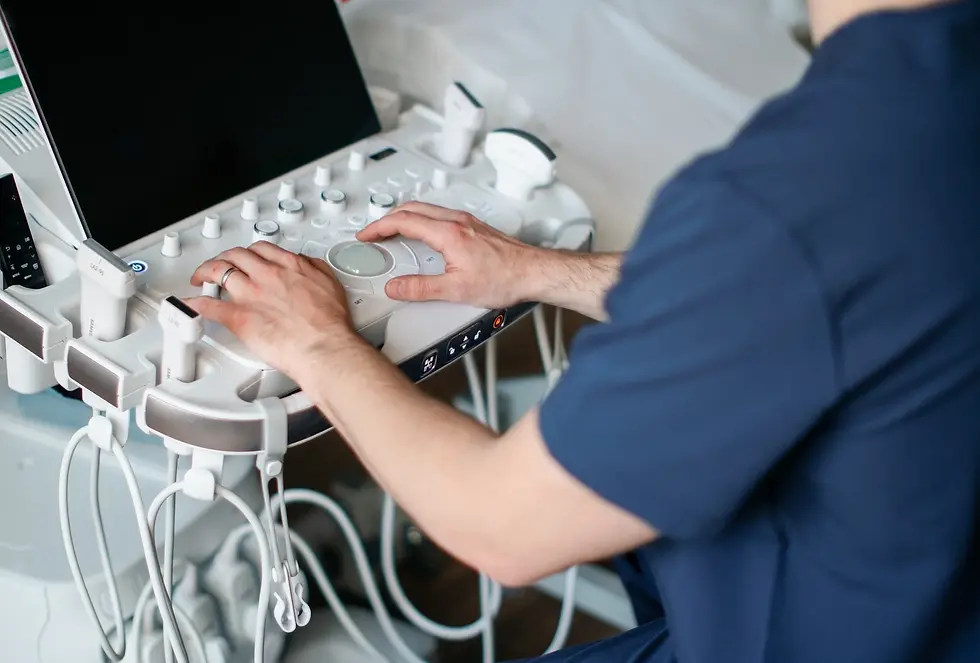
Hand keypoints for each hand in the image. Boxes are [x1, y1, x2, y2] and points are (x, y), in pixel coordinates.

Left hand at [185, 242, 356, 376]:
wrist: (323, 346)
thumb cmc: (329, 323)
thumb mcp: (330, 283)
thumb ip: (314, 268)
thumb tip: (306, 264)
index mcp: (288, 266)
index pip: (260, 249)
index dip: (249, 252)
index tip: (246, 258)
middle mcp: (266, 275)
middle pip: (235, 256)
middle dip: (224, 258)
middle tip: (220, 264)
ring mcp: (249, 295)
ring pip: (217, 272)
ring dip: (205, 272)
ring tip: (200, 278)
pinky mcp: (237, 317)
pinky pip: (208, 305)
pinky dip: (193, 303)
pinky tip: (188, 304)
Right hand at [355, 202, 540, 308]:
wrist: (533, 273)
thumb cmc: (505, 278)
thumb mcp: (456, 290)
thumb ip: (421, 288)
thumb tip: (397, 287)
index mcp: (448, 233)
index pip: (403, 221)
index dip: (379, 227)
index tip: (367, 235)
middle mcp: (457, 221)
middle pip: (412, 209)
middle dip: (387, 218)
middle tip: (374, 233)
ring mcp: (466, 221)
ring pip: (426, 209)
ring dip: (405, 217)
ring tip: (393, 232)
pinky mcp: (474, 226)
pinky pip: (439, 215)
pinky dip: (422, 220)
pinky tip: (424, 234)